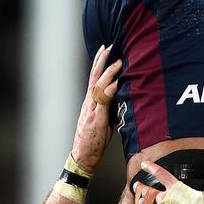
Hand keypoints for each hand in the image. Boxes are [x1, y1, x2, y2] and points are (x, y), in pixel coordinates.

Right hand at [70, 45, 122, 172]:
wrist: (83, 156)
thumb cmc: (93, 139)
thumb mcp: (102, 119)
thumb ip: (108, 107)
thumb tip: (120, 96)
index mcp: (89, 102)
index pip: (93, 77)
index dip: (99, 63)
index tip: (104, 50)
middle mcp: (88, 103)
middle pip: (94, 77)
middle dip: (102, 60)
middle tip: (109, 47)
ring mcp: (91, 110)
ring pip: (98, 86)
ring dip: (109, 73)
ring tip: (118, 62)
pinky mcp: (96, 119)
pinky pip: (103, 102)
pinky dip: (110, 91)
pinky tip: (117, 84)